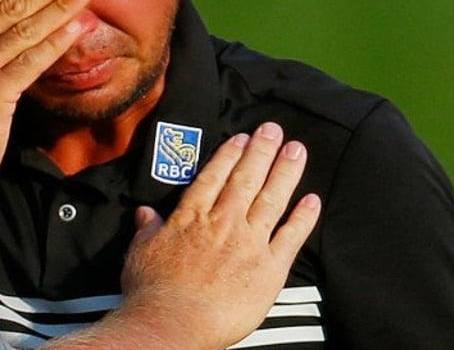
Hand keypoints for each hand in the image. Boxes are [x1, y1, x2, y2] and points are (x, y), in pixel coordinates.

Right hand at [102, 123, 320, 348]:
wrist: (172, 323)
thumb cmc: (151, 291)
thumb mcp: (140, 252)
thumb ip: (147, 229)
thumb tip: (144, 213)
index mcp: (192, 217)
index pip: (214, 177)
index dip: (230, 155)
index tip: (243, 138)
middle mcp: (223, 223)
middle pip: (247, 179)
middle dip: (262, 151)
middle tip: (274, 129)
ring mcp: (249, 244)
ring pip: (272, 199)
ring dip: (285, 172)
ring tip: (297, 150)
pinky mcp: (269, 269)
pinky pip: (291, 237)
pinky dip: (303, 218)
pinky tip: (312, 199)